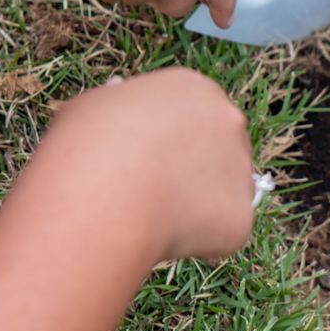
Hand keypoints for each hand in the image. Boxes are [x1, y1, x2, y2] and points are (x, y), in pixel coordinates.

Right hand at [44, 69, 254, 261]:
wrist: (104, 194)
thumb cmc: (86, 147)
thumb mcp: (93, 108)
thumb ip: (116, 103)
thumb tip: (117, 93)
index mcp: (194, 88)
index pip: (191, 116)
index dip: (166, 143)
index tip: (142, 161)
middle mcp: (229, 120)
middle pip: (215, 151)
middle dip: (191, 172)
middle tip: (150, 193)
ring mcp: (242, 167)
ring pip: (221, 194)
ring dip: (195, 207)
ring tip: (151, 216)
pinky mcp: (243, 214)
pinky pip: (221, 232)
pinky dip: (197, 241)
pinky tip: (165, 239)